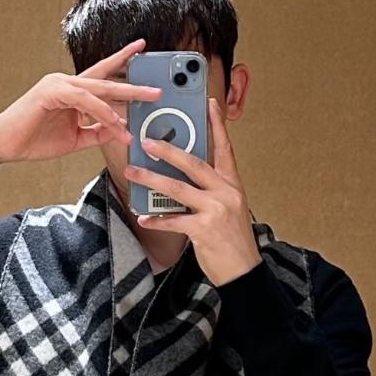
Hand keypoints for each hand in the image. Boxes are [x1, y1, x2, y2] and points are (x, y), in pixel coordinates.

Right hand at [0, 38, 162, 164]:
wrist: (3, 145)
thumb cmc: (32, 139)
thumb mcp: (74, 139)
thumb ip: (95, 132)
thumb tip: (118, 131)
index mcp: (72, 91)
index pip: (102, 76)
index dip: (122, 63)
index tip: (141, 51)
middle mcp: (67, 83)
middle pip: (107, 80)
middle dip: (134, 84)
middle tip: (157, 88)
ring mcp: (58, 84)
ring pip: (98, 88)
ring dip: (123, 96)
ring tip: (143, 103)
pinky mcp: (51, 91)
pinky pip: (84, 99)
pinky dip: (101, 111)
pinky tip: (114, 122)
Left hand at [123, 98, 261, 286]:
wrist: (243, 271)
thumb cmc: (232, 239)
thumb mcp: (228, 209)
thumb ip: (210, 191)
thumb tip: (180, 179)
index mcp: (232, 185)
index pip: (225, 149)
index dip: (217, 125)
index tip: (209, 104)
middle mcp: (226, 193)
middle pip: (194, 163)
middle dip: (168, 150)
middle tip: (147, 141)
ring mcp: (215, 210)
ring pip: (177, 188)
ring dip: (151, 180)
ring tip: (132, 172)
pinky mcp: (204, 229)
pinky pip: (173, 220)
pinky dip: (156, 219)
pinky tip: (144, 217)